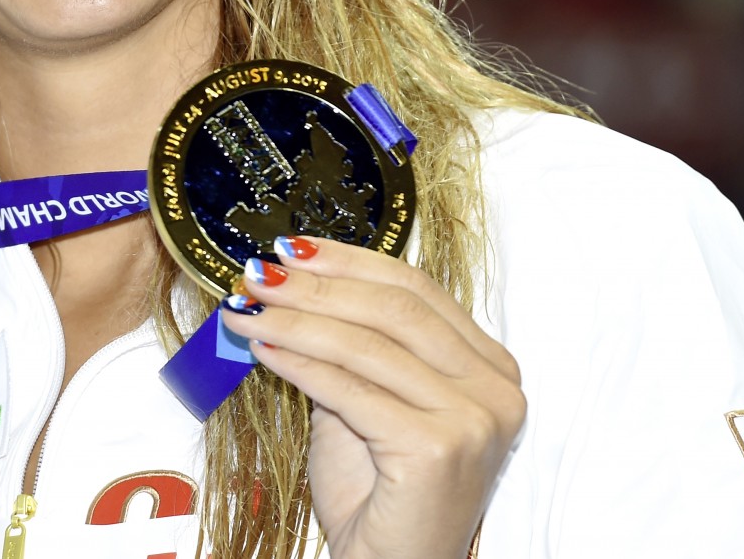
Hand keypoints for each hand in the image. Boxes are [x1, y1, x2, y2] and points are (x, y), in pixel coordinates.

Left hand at [228, 238, 524, 558]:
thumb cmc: (378, 494)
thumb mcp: (368, 402)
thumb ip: (350, 346)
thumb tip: (287, 280)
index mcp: (491, 367)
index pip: (416, 289)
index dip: (349, 262)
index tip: (291, 249)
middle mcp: (497, 389)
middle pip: (395, 309)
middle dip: (316, 286)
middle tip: (257, 275)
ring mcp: (475, 419)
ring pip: (368, 345)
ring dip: (295, 321)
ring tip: (246, 310)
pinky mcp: (440, 448)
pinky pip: (352, 389)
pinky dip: (300, 363)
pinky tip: (263, 350)